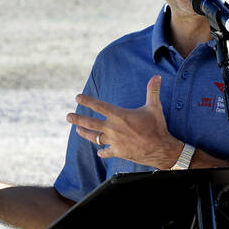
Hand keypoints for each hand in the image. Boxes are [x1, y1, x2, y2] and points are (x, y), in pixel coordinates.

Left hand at [67, 76, 182, 169]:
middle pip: (90, 123)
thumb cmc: (157, 127)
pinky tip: (99, 151)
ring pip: (94, 137)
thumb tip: (157, 76)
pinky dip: (102, 151)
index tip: (77, 97)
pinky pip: (106, 152)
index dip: (87, 101)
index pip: (98, 106)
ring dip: (85, 133)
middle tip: (67, 116)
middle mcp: (113, 128)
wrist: (160, 149)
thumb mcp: (155, 107)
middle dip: (77, 119)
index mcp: (119, 115)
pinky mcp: (118, 152)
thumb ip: (153, 91)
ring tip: (77, 130)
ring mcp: (114, 141)